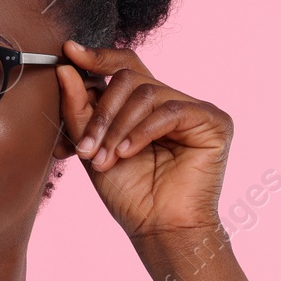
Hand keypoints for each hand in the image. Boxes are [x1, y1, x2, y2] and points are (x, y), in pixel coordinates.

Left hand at [55, 40, 231, 240]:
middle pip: (130, 78)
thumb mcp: (92, 146)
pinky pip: (170, 111)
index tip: (69, 53)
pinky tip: (127, 153)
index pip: (124, 67)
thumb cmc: (128, 193)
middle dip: (101, 112)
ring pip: (146, 94)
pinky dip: (142, 131)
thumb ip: (80, 109)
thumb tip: (66, 66)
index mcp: (144, 106)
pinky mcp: (214, 121)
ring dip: (117, 127)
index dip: (98, 57)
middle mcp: (170, 101)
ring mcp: (194, 109)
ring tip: (105, 158)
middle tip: (85, 147)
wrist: (157, 227)